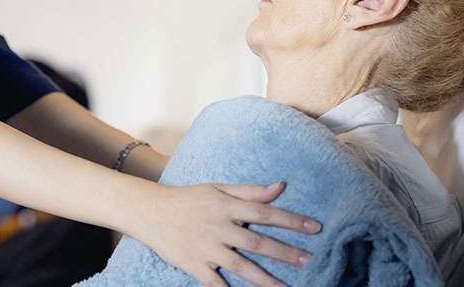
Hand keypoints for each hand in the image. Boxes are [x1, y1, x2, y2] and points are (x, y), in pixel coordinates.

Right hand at [135, 181, 319, 286]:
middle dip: (286, 252)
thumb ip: (249, 191)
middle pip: (257, 242)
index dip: (291, 220)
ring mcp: (206, 248)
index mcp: (225, 206)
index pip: (264, 212)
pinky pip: (216, 283)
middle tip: (309, 260)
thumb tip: (280, 187)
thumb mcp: (216, 188)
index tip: (314, 228)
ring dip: (267, 279)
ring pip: (242, 266)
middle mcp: (218, 227)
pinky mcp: (194, 266)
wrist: (150, 212)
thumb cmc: (187, 198)